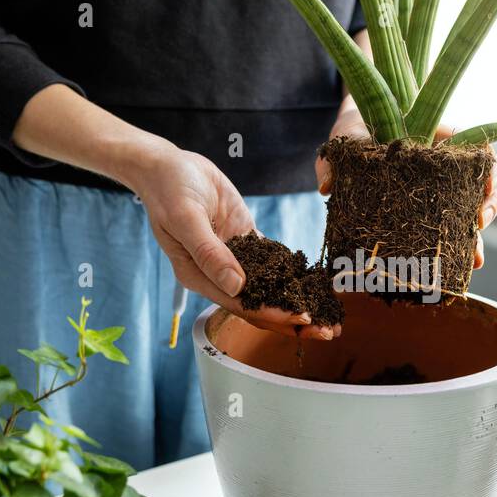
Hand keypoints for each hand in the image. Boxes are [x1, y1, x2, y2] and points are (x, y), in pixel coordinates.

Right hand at [123, 136, 339, 339]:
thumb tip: (236, 286)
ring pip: (269, 284)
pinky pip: (272, 258)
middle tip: (327, 330)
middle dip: (292, 318)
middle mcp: (218, 274)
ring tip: (328, 312)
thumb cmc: (168, 191)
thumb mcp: (185, 219)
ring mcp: (233, 257)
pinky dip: (292, 269)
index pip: (241, 305)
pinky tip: (316, 280)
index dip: (272, 314)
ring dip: (297, 298)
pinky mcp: (244, 238)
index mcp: (199, 276)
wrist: (167, 166)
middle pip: (259, 303)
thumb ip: (210, 253)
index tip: (301, 319)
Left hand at [316, 113, 496, 269]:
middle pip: (483, 184)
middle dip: (489, 209)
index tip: (487, 187)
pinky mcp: (426, 210)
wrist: (352, 139)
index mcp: (436, 140)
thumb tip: (327, 187)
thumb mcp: (344, 139)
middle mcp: (445, 166)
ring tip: (473, 259)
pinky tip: (454, 266)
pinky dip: (455, 245)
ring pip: (471, 209)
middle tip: (478, 231)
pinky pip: (448, 227)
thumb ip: (334, 160)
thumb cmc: (354, 132)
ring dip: (476, 235)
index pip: (478, 152)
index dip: (488, 172)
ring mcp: (439, 189)